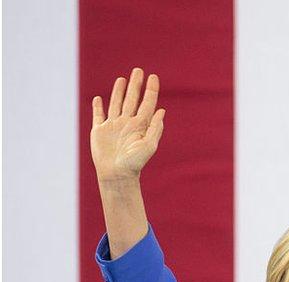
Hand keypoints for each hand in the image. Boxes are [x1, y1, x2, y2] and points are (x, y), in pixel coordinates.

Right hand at [91, 68, 164, 183]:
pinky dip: (98, 107)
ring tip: (122, 79)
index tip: (153, 76)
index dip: (151, 90)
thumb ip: (155, 128)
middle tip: (138, 70)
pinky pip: (98, 116)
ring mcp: (113, 126)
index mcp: (140, 125)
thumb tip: (162, 111)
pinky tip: (99, 99)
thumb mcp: (149, 145)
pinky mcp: (99, 131)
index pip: (147, 103)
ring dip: (119, 91)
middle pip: (132, 99)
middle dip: (135, 85)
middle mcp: (127, 123)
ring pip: (116, 103)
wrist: (117, 174)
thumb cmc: (135, 162)